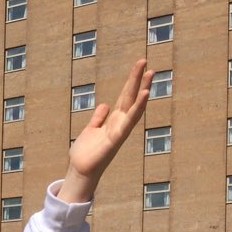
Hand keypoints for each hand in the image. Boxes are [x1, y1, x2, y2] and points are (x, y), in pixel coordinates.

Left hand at [58, 59, 153, 202]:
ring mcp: (120, 130)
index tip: (139, 65)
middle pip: (131, 97)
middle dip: (138, 79)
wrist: (80, 171)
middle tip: (145, 61)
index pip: (126, 97)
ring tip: (150, 74)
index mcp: (114, 120)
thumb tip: (105, 104)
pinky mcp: (117, 138)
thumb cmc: (85, 153)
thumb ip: (98, 118)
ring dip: (143, 90)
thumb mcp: (90, 130)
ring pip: (134, 107)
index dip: (132, 81)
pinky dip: (137, 108)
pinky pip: (129, 121)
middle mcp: (120, 123)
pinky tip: (143, 95)